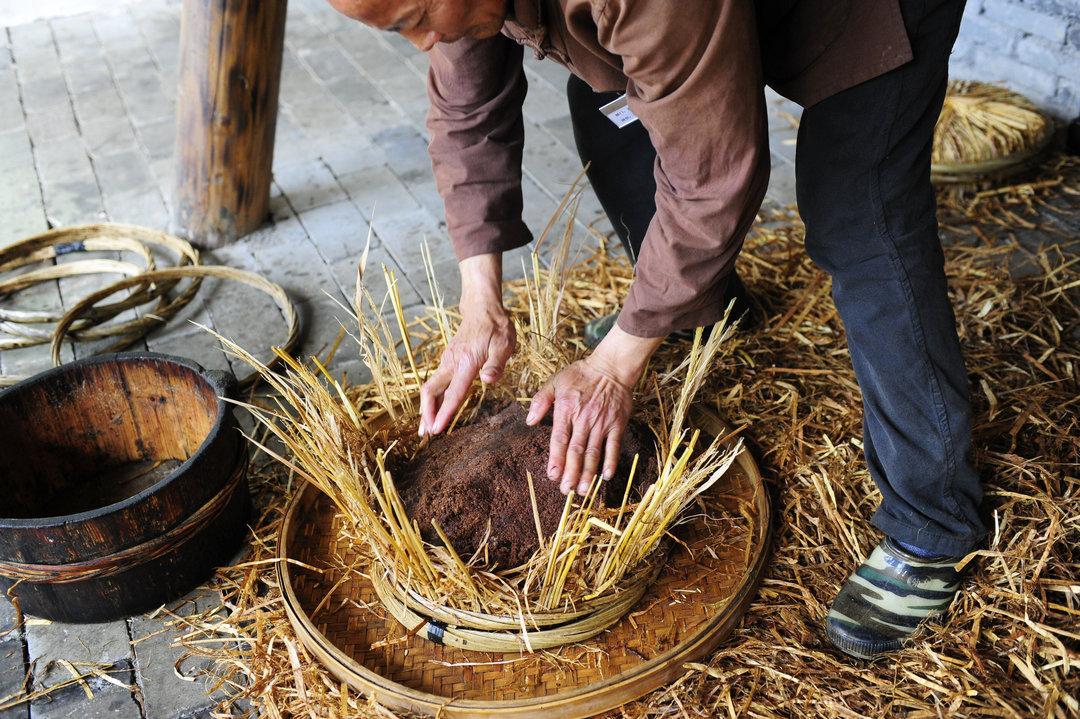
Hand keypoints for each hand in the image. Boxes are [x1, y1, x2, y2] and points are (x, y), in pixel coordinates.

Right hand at [420, 254, 513, 435]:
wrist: (482, 308)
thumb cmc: (497, 327)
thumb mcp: (505, 344)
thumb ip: (497, 363)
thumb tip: (489, 380)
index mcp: (466, 362)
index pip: (453, 393)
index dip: (444, 413)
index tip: (436, 430)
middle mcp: (452, 362)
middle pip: (431, 391)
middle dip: (426, 413)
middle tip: (426, 434)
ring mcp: (447, 360)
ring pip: (431, 387)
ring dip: (427, 407)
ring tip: (427, 427)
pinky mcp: (448, 360)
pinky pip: (436, 382)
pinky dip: (433, 397)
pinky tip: (435, 408)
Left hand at [526, 322, 662, 494]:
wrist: (611, 367)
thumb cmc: (581, 374)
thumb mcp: (555, 381)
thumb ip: (541, 401)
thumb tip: (529, 421)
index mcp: (566, 409)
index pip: (560, 439)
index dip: (556, 460)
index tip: (553, 476)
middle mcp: (584, 419)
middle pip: (576, 451)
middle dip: (571, 473)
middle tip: (567, 491)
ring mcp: (602, 422)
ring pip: (594, 452)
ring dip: (588, 473)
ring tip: (583, 490)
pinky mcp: (617, 424)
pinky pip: (613, 446)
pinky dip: (610, 461)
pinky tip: (606, 476)